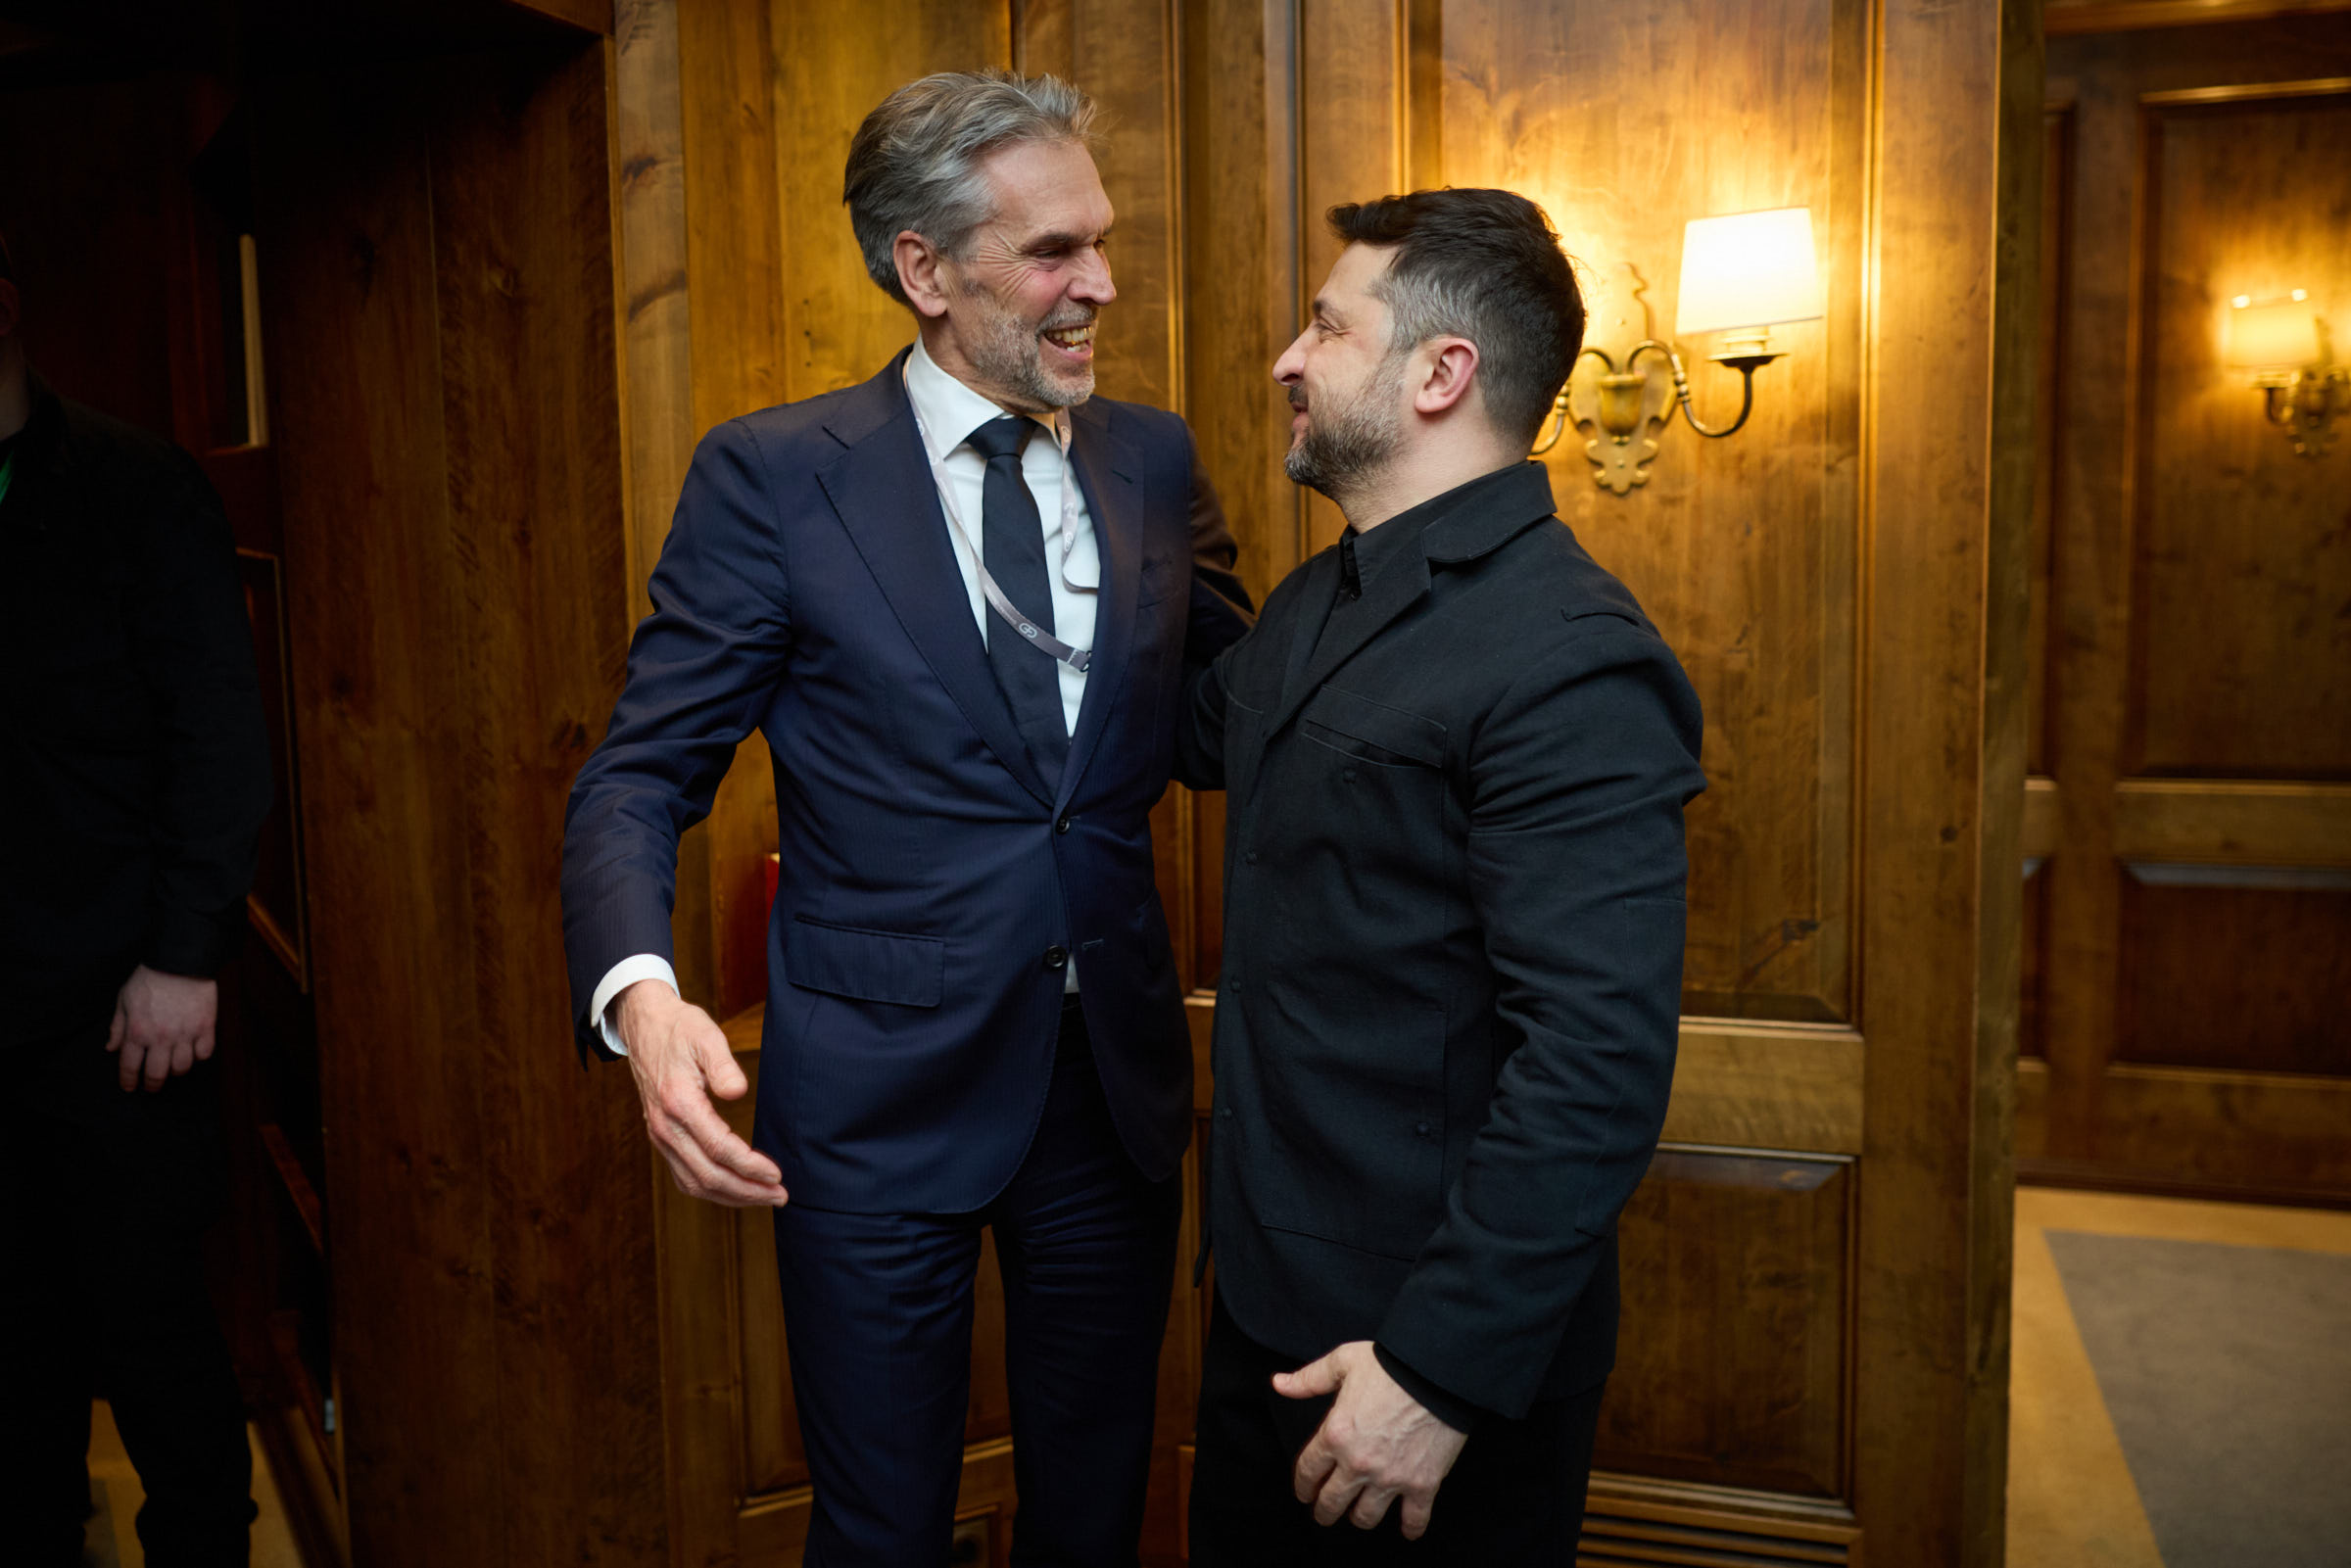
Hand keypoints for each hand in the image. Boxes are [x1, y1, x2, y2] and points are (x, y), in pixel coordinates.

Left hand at [108, 965, 217, 1092]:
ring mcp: (185, 1033)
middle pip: (156, 1074)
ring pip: (182, 1067)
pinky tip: (193, 1051)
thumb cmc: (149, 978)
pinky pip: (204, 1053)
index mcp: (137, 1031)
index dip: (128, 1080)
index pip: (129, 1066)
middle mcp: (161, 1037)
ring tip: (173, 1067)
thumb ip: (117, 1026)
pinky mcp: (206, 1027)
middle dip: (152, 1084)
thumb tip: (111, 1048)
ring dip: (176, 1071)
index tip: (130, 1087)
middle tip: (152, 1086)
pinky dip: (198, 1056)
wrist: (180, 961)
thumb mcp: (124, 999)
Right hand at [615, 978, 788, 1207]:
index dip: (750, 1167)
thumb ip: (723, 1065)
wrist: (645, 1027)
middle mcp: (665, 1127)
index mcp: (679, 1104)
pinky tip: (735, 1190)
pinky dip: (711, 1190)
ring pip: (694, 1183)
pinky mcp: (661, 1138)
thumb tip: (738, 1092)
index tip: (777, 1174)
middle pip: (708, 1176)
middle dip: (747, 1191)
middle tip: (780, 1195)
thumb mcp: (706, 1036)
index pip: (719, 1149)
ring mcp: (660, 1136)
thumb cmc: (680, 1029)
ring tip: (764, 1197)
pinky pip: (684, 1176)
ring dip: (731, 1197)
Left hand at [1278, 1341, 1467, 1538]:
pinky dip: (1410, 1528)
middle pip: (1332, 1502)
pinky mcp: (1422, 1484)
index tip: (1304, 1492)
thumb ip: (1309, 1379)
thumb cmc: (1390, 1365)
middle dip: (1324, 1510)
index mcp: (1335, 1435)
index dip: (1303, 1486)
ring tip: (1359, 1514)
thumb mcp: (1343, 1362)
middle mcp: (1358, 1463)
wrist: (1436, 1373)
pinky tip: (1406, 1529)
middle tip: (1325, 1512)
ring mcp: (1390, 1478)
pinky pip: (1413, 1519)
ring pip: (1366, 1516)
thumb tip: (1279, 1383)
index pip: (1308, 1472)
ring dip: (1359, 1517)